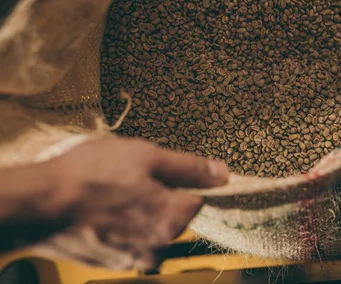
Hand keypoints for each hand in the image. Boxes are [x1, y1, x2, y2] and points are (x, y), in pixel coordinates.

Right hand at [0, 138, 227, 269]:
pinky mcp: (110, 262)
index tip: (161, 171)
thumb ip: (189, 168)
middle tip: (129, 177)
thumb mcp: (147, 157)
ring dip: (138, 210)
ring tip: (111, 192)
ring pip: (149, 226)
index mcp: (173, 221)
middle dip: (159, 195)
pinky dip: (120, 224)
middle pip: (173, 214)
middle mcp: (157, 247)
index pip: (198, 199)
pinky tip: (100, 208)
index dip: (183, 180)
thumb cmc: (92, 174)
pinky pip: (127, 238)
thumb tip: (223, 174)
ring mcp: (132, 258)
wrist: (37, 203)